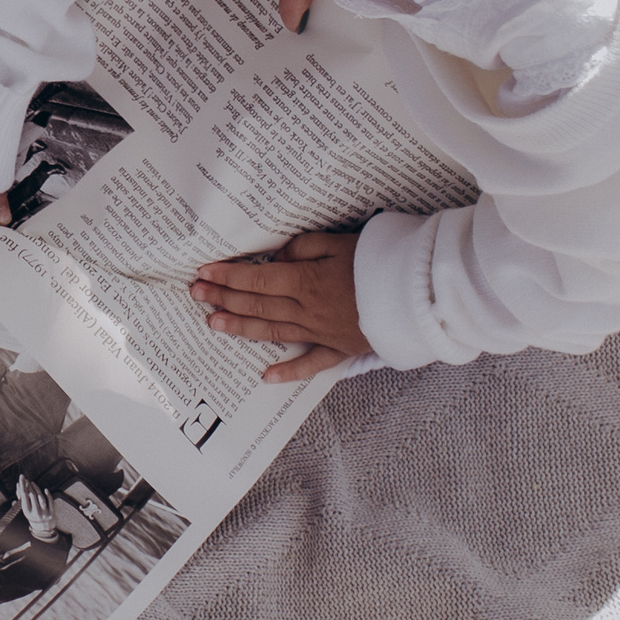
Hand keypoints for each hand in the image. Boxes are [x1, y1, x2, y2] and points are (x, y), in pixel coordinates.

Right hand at [13, 476, 59, 543]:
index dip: (22, 485)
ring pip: (40, 497)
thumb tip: (17, 489)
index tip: (21, 478)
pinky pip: (50, 502)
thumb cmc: (33, 517)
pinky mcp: (52, 513)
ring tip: (32, 483)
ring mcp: (44, 512)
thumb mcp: (26, 511)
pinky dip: (48, 495)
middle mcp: (35, 512)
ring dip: (36, 488)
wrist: (44, 529)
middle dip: (28, 486)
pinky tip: (45, 489)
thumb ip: (21, 501)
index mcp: (27, 512)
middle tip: (25, 479)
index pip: (23, 496)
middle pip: (32, 495)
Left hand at [191, 230, 368, 380]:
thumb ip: (304, 248)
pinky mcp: (342, 348)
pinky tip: (266, 377)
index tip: (204, 273)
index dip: (227, 277)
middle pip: (258, 305)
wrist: (423, 296)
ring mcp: (324, 332)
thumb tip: (277, 257)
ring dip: (241, 327)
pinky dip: (289, 371)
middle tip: (196, 294)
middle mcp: (309, 310)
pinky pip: (312, 364)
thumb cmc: (384, 261)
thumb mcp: (341, 242)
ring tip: (213, 322)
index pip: (256, 280)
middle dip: (223, 298)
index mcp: (307, 282)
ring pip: (273, 331)